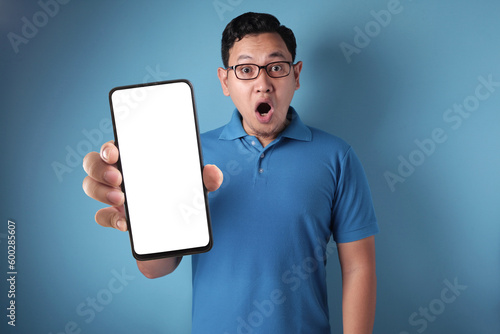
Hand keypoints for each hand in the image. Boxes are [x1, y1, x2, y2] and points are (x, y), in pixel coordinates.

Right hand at [82, 140, 222, 231]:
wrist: (178, 233)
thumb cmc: (182, 198)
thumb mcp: (197, 187)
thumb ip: (206, 178)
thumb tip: (212, 172)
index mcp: (136, 159)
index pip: (115, 146)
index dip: (108, 147)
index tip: (115, 152)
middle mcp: (121, 173)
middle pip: (93, 163)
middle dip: (99, 168)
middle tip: (119, 179)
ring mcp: (114, 196)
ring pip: (91, 187)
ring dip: (100, 191)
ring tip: (121, 199)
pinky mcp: (116, 218)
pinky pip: (102, 216)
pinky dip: (112, 219)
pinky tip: (127, 224)